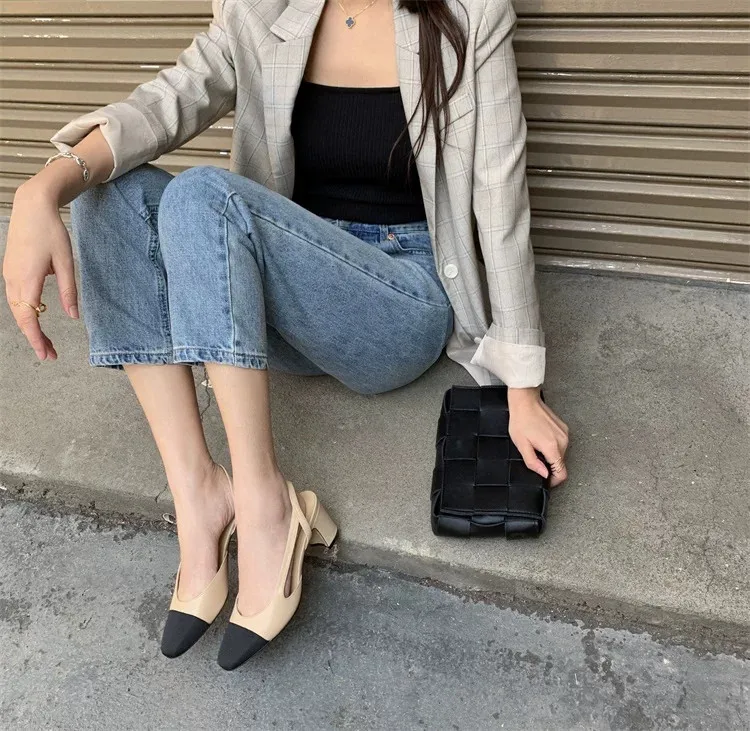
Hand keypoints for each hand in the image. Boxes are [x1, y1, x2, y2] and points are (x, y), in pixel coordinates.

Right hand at [3, 183, 78, 359]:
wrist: (32, 207)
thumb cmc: (51, 232)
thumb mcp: (67, 262)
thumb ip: (68, 290)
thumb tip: (73, 315)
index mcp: (28, 279)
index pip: (29, 318)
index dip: (36, 339)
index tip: (46, 354)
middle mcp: (13, 280)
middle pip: (21, 318)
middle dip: (35, 338)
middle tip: (50, 355)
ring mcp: (9, 275)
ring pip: (16, 309)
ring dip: (30, 326)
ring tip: (46, 341)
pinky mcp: (10, 270)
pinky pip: (15, 297)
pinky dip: (25, 312)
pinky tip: (37, 317)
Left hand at [507, 386, 568, 487]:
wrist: (525, 401)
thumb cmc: (520, 421)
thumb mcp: (521, 445)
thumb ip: (533, 463)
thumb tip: (544, 474)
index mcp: (552, 447)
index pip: (561, 473)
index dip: (554, 481)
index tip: (545, 481)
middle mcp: (562, 441)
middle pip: (561, 464)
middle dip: (549, 466)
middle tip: (535, 459)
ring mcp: (565, 434)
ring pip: (561, 454)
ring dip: (550, 456)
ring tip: (536, 446)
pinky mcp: (564, 428)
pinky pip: (561, 444)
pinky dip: (552, 446)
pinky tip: (541, 438)